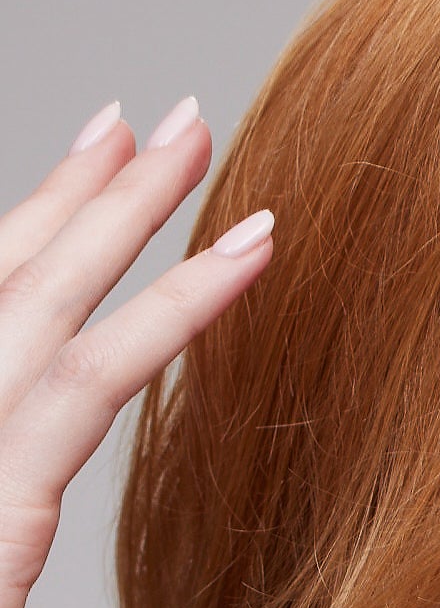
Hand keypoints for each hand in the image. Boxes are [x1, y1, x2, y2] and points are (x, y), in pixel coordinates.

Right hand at [0, 97, 272, 607]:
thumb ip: (9, 490)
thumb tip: (27, 483)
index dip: (37, 225)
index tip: (100, 157)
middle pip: (6, 276)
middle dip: (88, 192)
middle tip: (167, 117)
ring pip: (43, 300)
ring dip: (127, 212)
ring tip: (201, 135)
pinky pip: (91, 381)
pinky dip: (174, 312)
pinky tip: (247, 264)